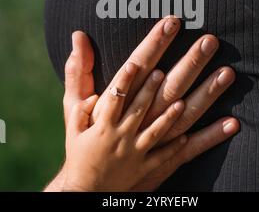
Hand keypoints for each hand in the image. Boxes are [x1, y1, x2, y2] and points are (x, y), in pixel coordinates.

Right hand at [45, 17, 238, 190]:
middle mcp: (132, 124)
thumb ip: (78, 70)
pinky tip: (231, 122)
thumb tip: (78, 35)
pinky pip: (188, 150)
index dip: (152, 46)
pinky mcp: (159, 163)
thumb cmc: (81, 142)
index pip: (136, 69)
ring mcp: (148, 144)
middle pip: (165, 89)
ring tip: (226, 72)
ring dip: (204, 95)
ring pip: (182, 117)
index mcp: (111, 107)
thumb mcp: (72, 106)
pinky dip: (209, 137)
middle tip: (208, 40)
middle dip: (188, 64)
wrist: (86, 189)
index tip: (169, 26)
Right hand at [63, 62, 186, 191]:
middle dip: (149, 90)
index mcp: (103, 128)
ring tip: (180, 102)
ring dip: (168, 116)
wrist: (85, 192)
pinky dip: (174, 148)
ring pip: (155, 131)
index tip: (133, 64)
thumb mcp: (73, 134)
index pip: (115, 99)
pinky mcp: (142, 167)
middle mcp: (120, 137)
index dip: (124, 80)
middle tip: (160, 72)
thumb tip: (94, 96)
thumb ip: (80, 113)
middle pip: (138, 110)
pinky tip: (185, 136)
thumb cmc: (78, 159)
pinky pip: (161, 157)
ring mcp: (133, 153)